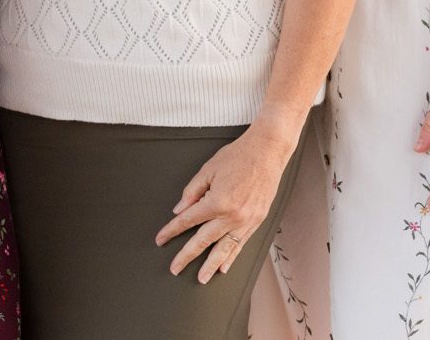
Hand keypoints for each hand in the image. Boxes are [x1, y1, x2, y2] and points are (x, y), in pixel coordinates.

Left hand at [154, 124, 294, 282]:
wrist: (268, 151)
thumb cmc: (239, 156)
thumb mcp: (208, 169)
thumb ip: (192, 191)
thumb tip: (181, 209)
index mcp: (217, 201)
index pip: (188, 220)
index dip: (172, 230)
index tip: (161, 239)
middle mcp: (232, 215)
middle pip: (203, 240)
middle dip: (186, 255)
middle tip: (175, 267)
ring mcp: (246, 221)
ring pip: (224, 249)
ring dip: (211, 265)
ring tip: (201, 278)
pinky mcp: (257, 221)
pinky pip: (241, 244)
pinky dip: (232, 257)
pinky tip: (224, 266)